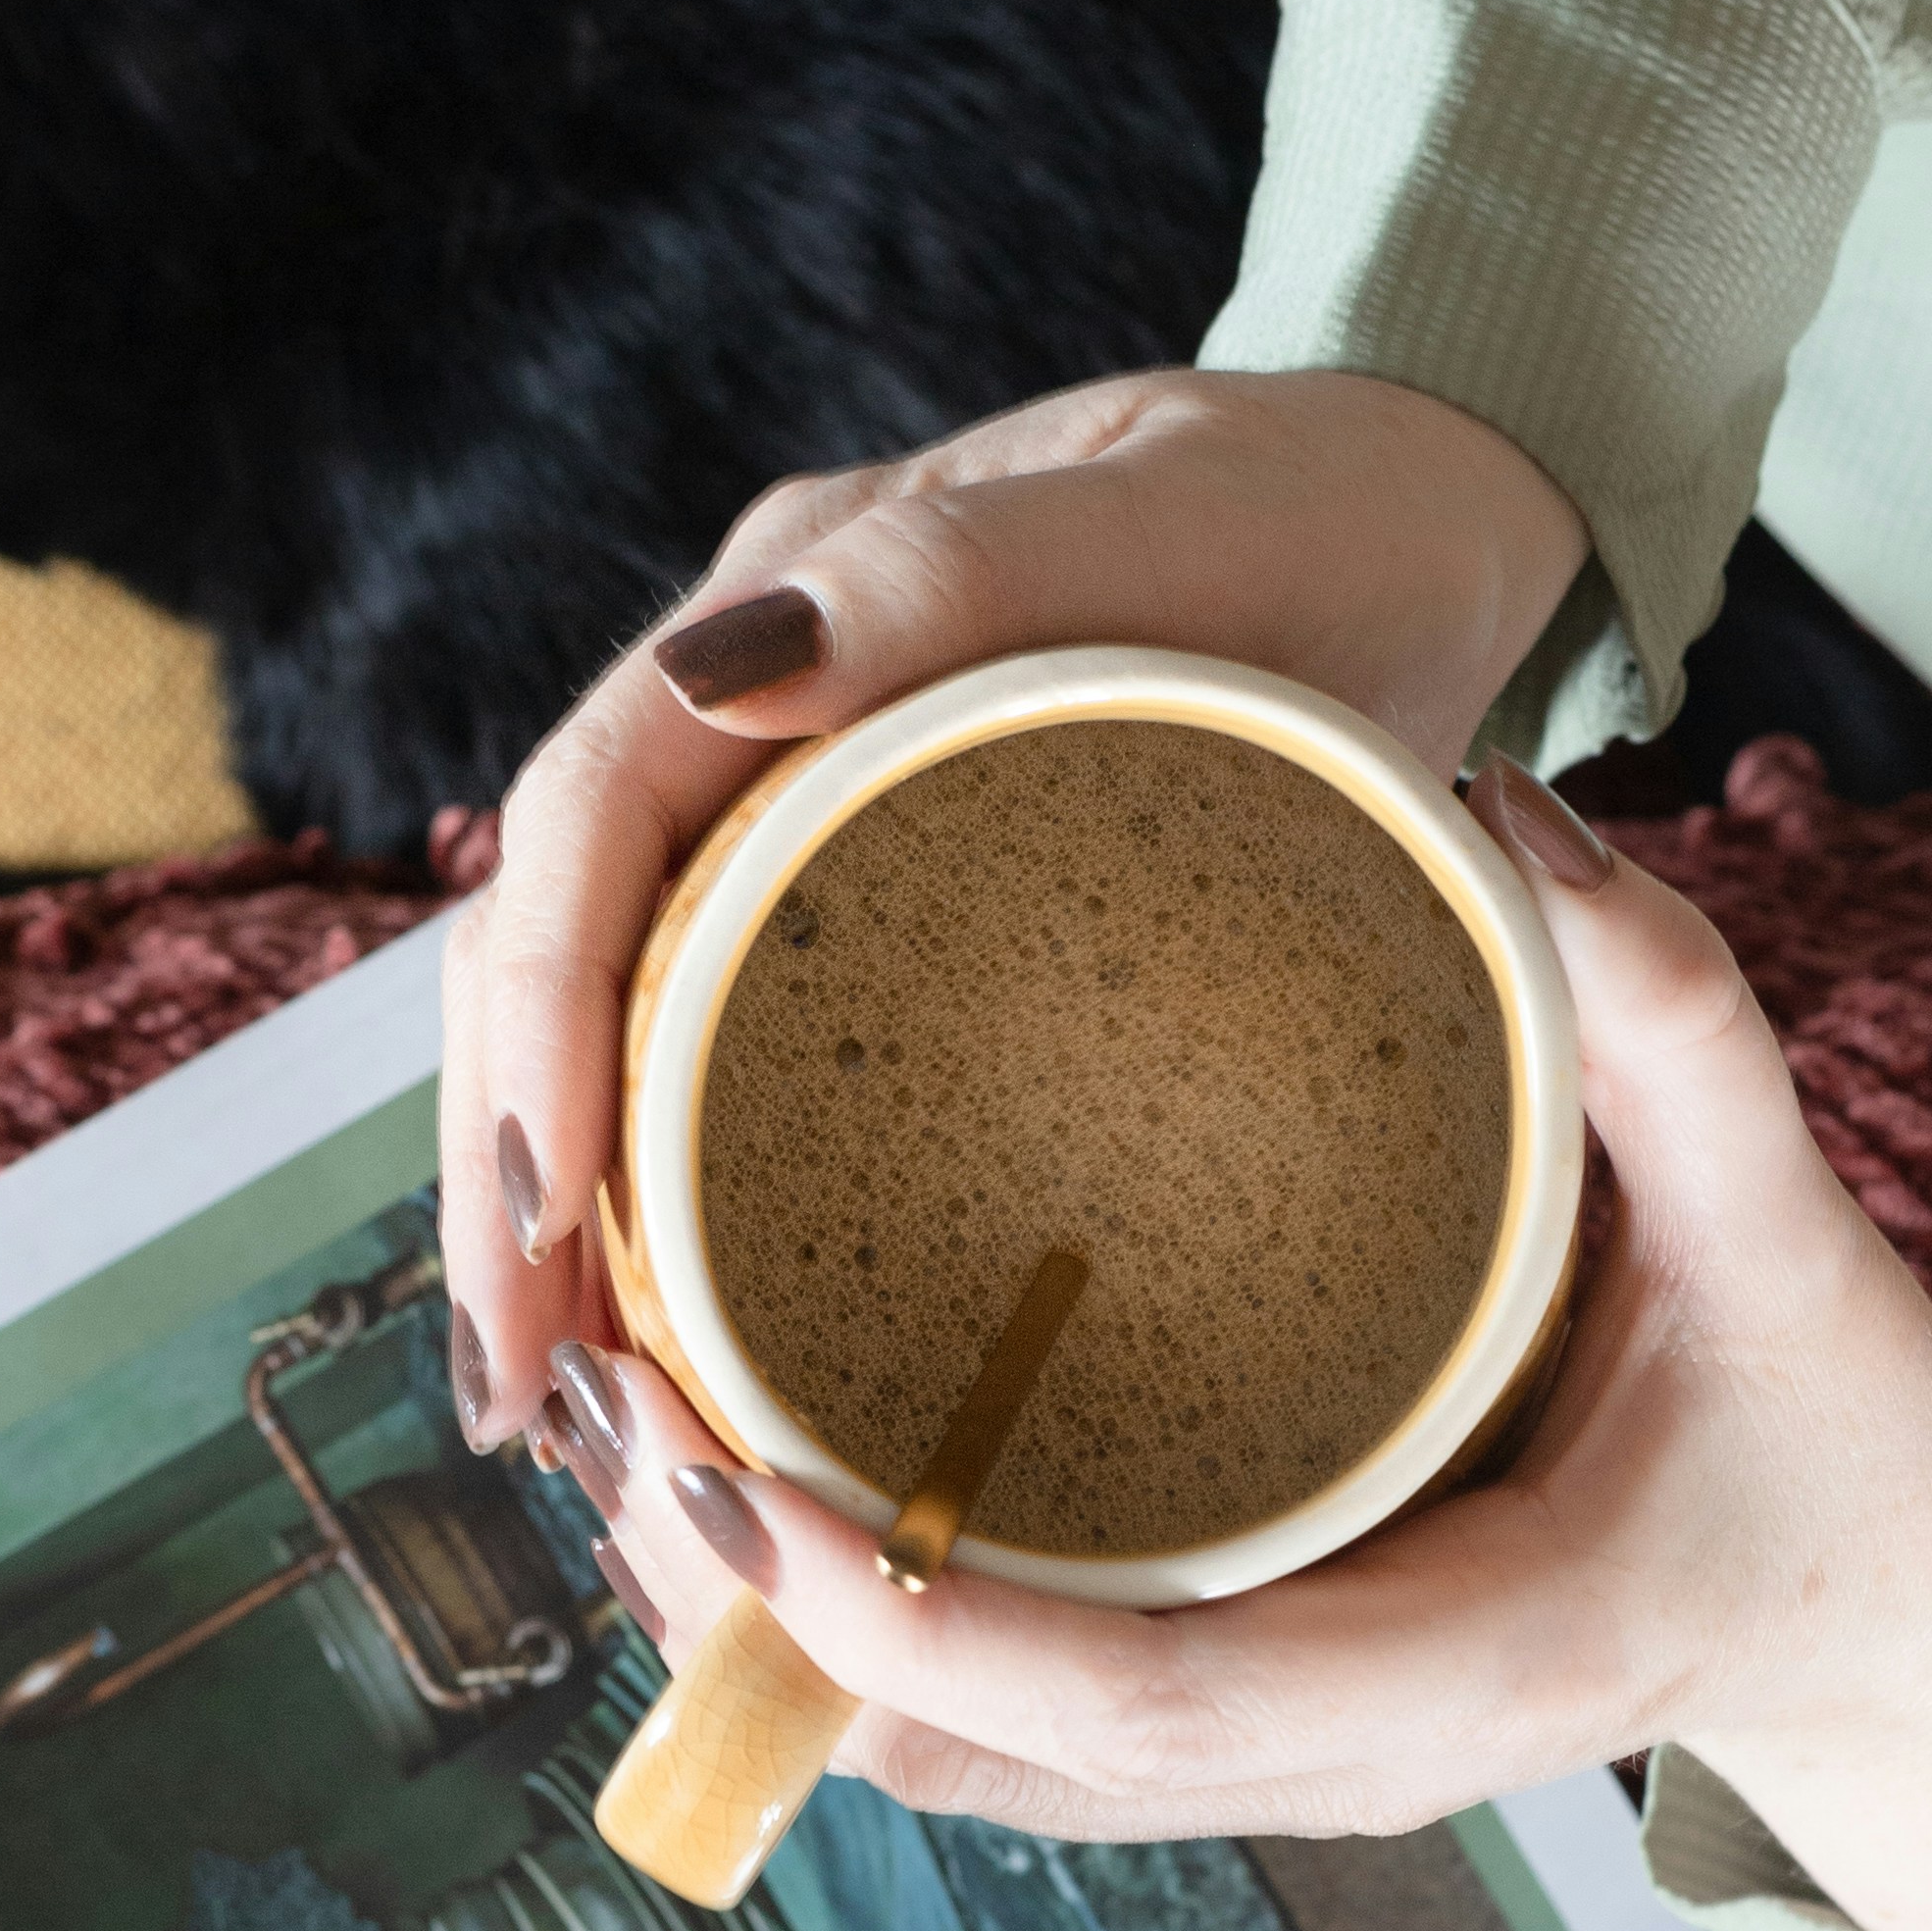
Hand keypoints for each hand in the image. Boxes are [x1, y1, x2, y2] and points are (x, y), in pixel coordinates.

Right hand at [434, 366, 1586, 1442]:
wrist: (1423, 519)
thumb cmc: (1319, 511)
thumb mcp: (1172, 523)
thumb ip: (959, 578)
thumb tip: (726, 675)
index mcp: (792, 603)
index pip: (586, 823)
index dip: (538, 1026)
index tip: (544, 1219)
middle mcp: (757, 712)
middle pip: (555, 956)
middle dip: (509, 1180)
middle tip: (522, 1400)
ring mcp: (805, 817)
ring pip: (615, 1024)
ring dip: (563, 1223)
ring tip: (563, 1419)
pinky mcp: (872, 913)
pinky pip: (723, 1057)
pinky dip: (676, 1209)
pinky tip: (677, 1352)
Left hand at [542, 775, 1931, 1930]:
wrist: (1904, 1630)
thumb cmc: (1850, 1442)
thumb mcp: (1798, 1238)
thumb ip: (1674, 1034)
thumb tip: (1506, 819)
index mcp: (1450, 1670)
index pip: (1120, 1697)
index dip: (901, 1611)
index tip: (725, 1468)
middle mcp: (1326, 1763)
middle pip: (967, 1757)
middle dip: (756, 1620)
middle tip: (602, 1406)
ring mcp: (1264, 1772)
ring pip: (945, 1761)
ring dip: (768, 1630)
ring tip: (624, 1415)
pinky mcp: (1227, 1730)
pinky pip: (987, 1719)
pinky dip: (848, 1625)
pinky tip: (744, 1461)